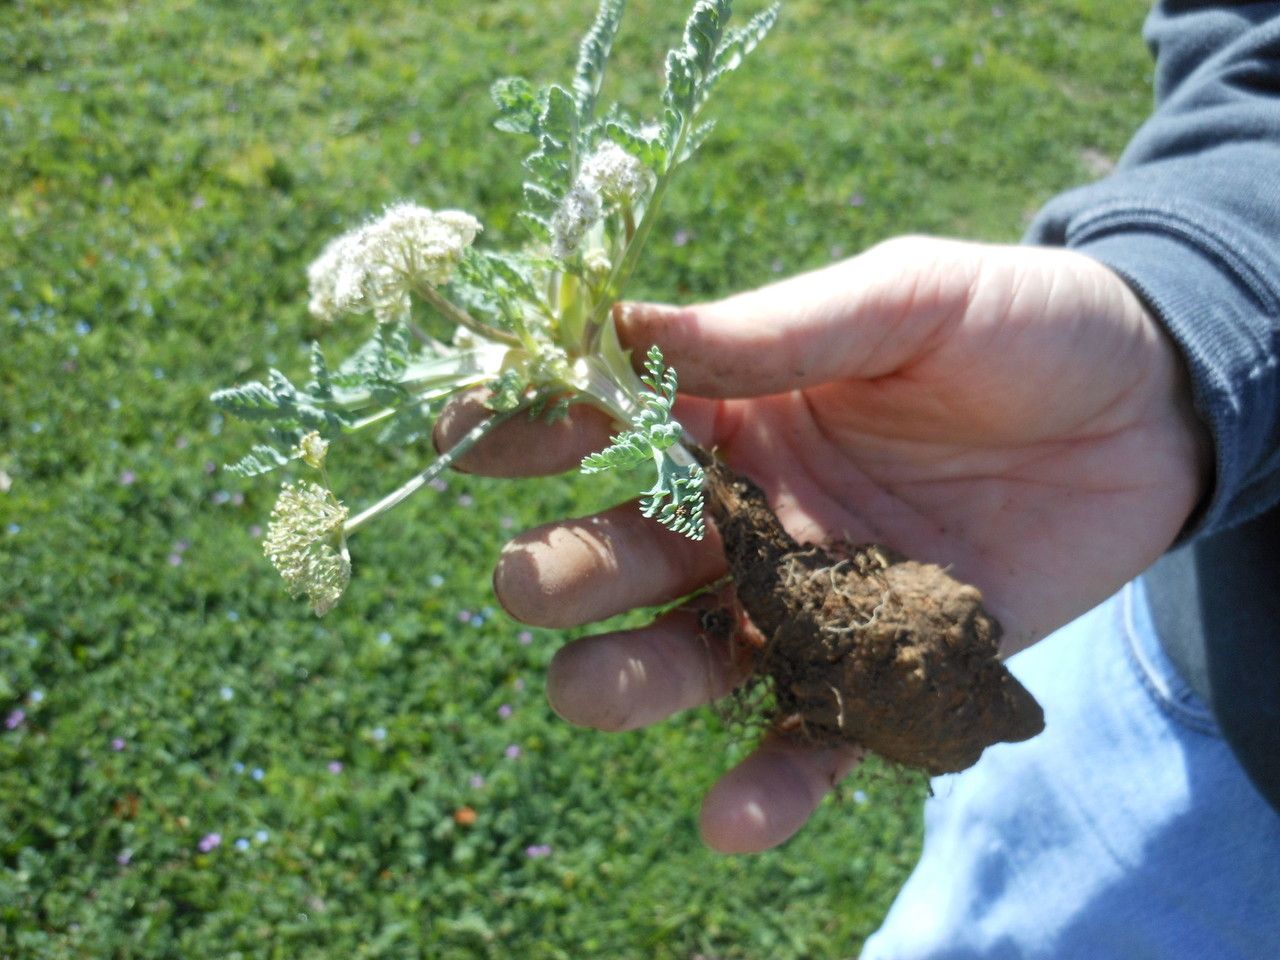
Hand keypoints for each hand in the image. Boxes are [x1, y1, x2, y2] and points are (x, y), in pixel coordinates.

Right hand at [436, 235, 1211, 851]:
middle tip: (529, 581)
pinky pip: (812, 742)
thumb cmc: (1020, 325)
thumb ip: (780, 327)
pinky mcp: (882, 670)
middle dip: (570, 569)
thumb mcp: (906, 297)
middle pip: (632, 553)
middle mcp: (750, 511)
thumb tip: (633, 332)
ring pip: (694, 655)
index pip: (609, 425)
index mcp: (737, 411)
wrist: (1148, 410)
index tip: (465, 433)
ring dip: (633, 682)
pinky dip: (769, 785)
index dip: (533, 427)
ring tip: (586, 692)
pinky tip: (730, 818)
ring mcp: (809, 597)